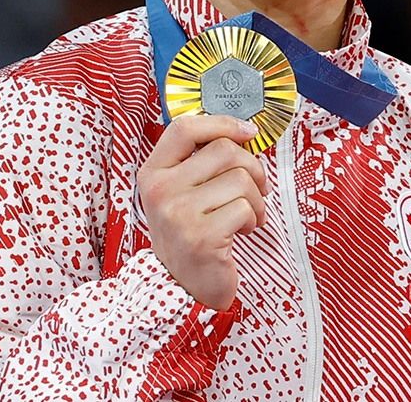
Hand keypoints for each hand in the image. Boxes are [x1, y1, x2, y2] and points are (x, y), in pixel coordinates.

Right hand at [137, 115, 268, 309]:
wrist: (184, 286)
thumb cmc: (192, 231)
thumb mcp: (184, 191)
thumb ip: (202, 160)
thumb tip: (244, 131)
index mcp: (153, 173)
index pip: (184, 128)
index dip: (222, 123)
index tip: (248, 133)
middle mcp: (160, 190)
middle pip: (225, 150)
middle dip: (252, 168)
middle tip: (253, 189)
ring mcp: (178, 214)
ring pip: (242, 179)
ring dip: (257, 198)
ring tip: (246, 215)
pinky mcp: (201, 237)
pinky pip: (246, 208)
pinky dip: (254, 218)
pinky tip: (242, 231)